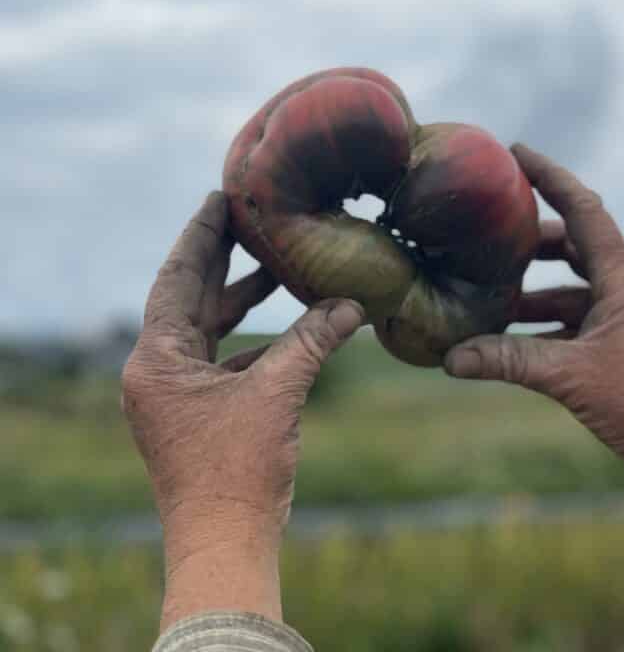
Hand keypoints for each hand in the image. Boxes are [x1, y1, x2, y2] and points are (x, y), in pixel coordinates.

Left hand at [122, 192, 363, 627]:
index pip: (176, 279)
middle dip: (222, 259)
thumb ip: (311, 342)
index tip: (219, 196)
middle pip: (190, 298)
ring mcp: (177, 393)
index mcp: (157, 360)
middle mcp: (158, 371)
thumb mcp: (276, 395)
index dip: (201, 236)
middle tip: (250, 216)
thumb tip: (353, 304)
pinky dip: (256, 339)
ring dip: (242, 299)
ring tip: (278, 264)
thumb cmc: (238, 471)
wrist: (225, 540)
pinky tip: (292, 324)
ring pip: (210, 329)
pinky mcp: (198, 412)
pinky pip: (226, 359)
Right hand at [446, 147, 623, 583]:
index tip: (515, 152)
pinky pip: (576, 321)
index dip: (549, 177)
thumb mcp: (570, 378)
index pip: (584, 211)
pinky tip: (508, 341)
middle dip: (530, 241)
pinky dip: (543, 326)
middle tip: (487, 236)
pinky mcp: (622, 344)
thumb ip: (508, 363)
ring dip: (532, 291)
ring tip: (485, 296)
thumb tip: (449, 359)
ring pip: (572, 288)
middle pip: (575, 245)